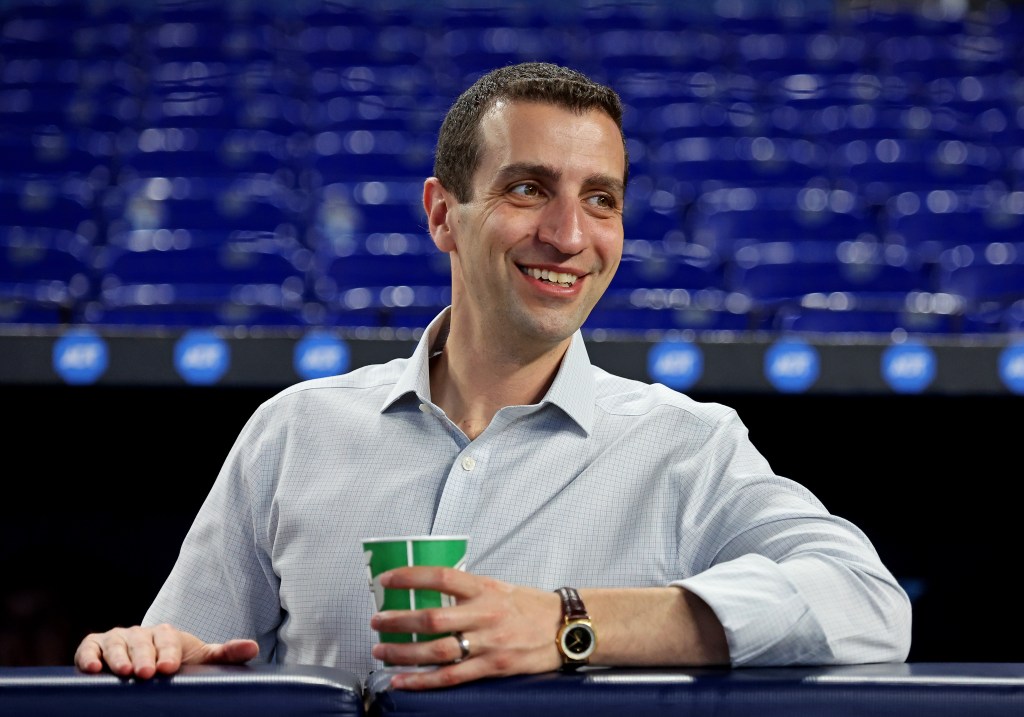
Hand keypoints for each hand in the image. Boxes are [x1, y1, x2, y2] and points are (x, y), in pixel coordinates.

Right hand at [74, 624, 259, 678]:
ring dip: (117, 657)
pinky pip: (89, 647)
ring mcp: (118, 639)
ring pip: (116, 643)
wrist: (150, 664)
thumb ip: (224, 654)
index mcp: (167, 634)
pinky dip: (88, 656)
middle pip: (142, 642)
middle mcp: (141, 634)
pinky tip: (91, 668)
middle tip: (147, 673)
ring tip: (123, 672)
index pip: (168, 640)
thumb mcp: (200, 659)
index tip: (170, 668)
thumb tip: (252, 648)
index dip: (169, 653)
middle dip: (145, 657)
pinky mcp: (96, 646)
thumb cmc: (178, 662)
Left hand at [369, 567, 562, 689]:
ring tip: (381, 651)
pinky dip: (422, 680)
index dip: (411, 577)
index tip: (386, 580)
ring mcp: (488, 643)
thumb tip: (432, 589)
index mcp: (485, 589)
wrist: (566, 628)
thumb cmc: (532, 607)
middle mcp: (485, 615)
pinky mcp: (492, 667)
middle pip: (432, 618)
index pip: (441, 578)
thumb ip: (468, 589)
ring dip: (403, 652)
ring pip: (437, 650)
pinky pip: (451, 677)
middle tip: (377, 621)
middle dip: (398, 621)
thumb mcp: (499, 587)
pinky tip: (402, 680)